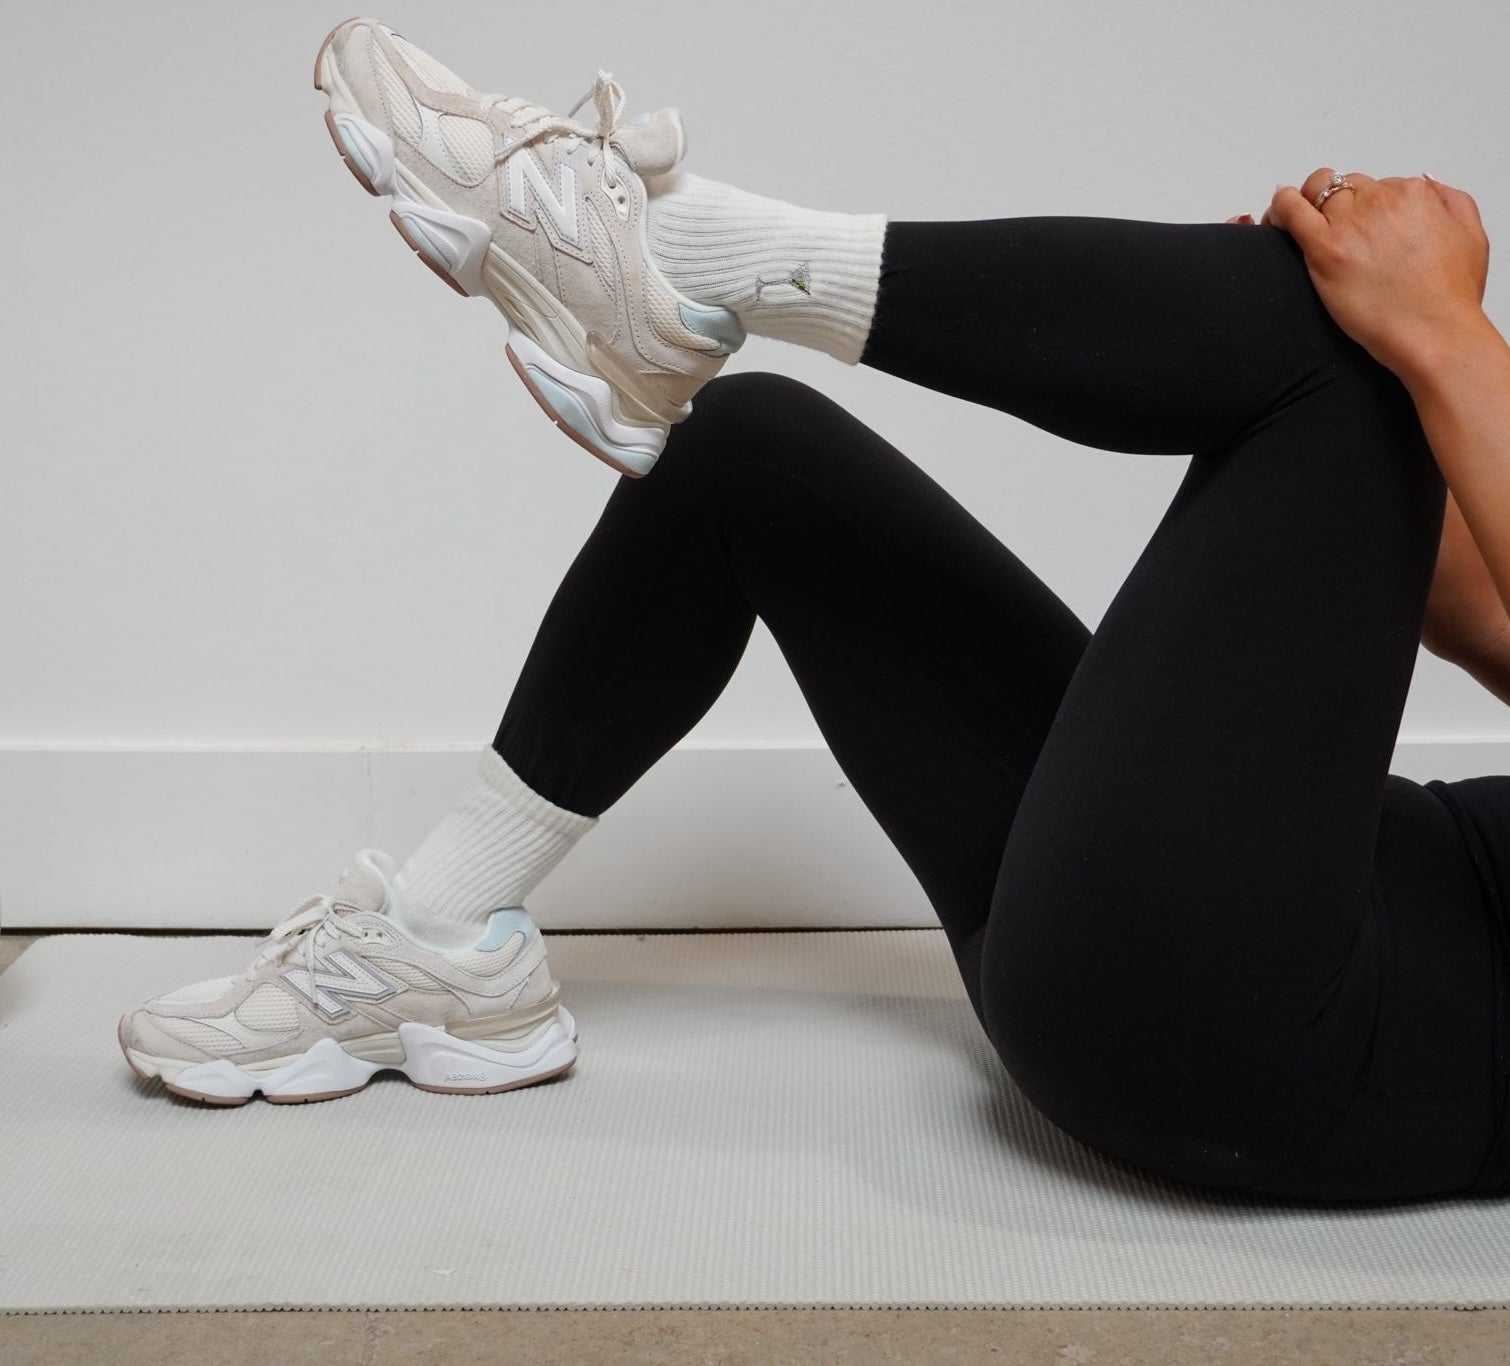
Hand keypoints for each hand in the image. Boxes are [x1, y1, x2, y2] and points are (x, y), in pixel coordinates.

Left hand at [1264, 169, 1489, 381]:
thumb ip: (1450, 201)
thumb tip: (1427, 185)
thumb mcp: (1470, 235)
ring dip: (1303, 203)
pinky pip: (1291, 210)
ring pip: (1315, 193)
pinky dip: (1280, 206)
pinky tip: (1276, 216)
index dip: (1362, 206)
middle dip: (1333, 203)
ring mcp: (1350, 223)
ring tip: (1294, 224)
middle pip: (1344, 187)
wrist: (1432, 331)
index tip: (1355, 223)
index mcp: (1414, 194)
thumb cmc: (1449, 296)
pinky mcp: (1325, 248)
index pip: (1376, 186)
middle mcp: (1381, 201)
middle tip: (1325, 227)